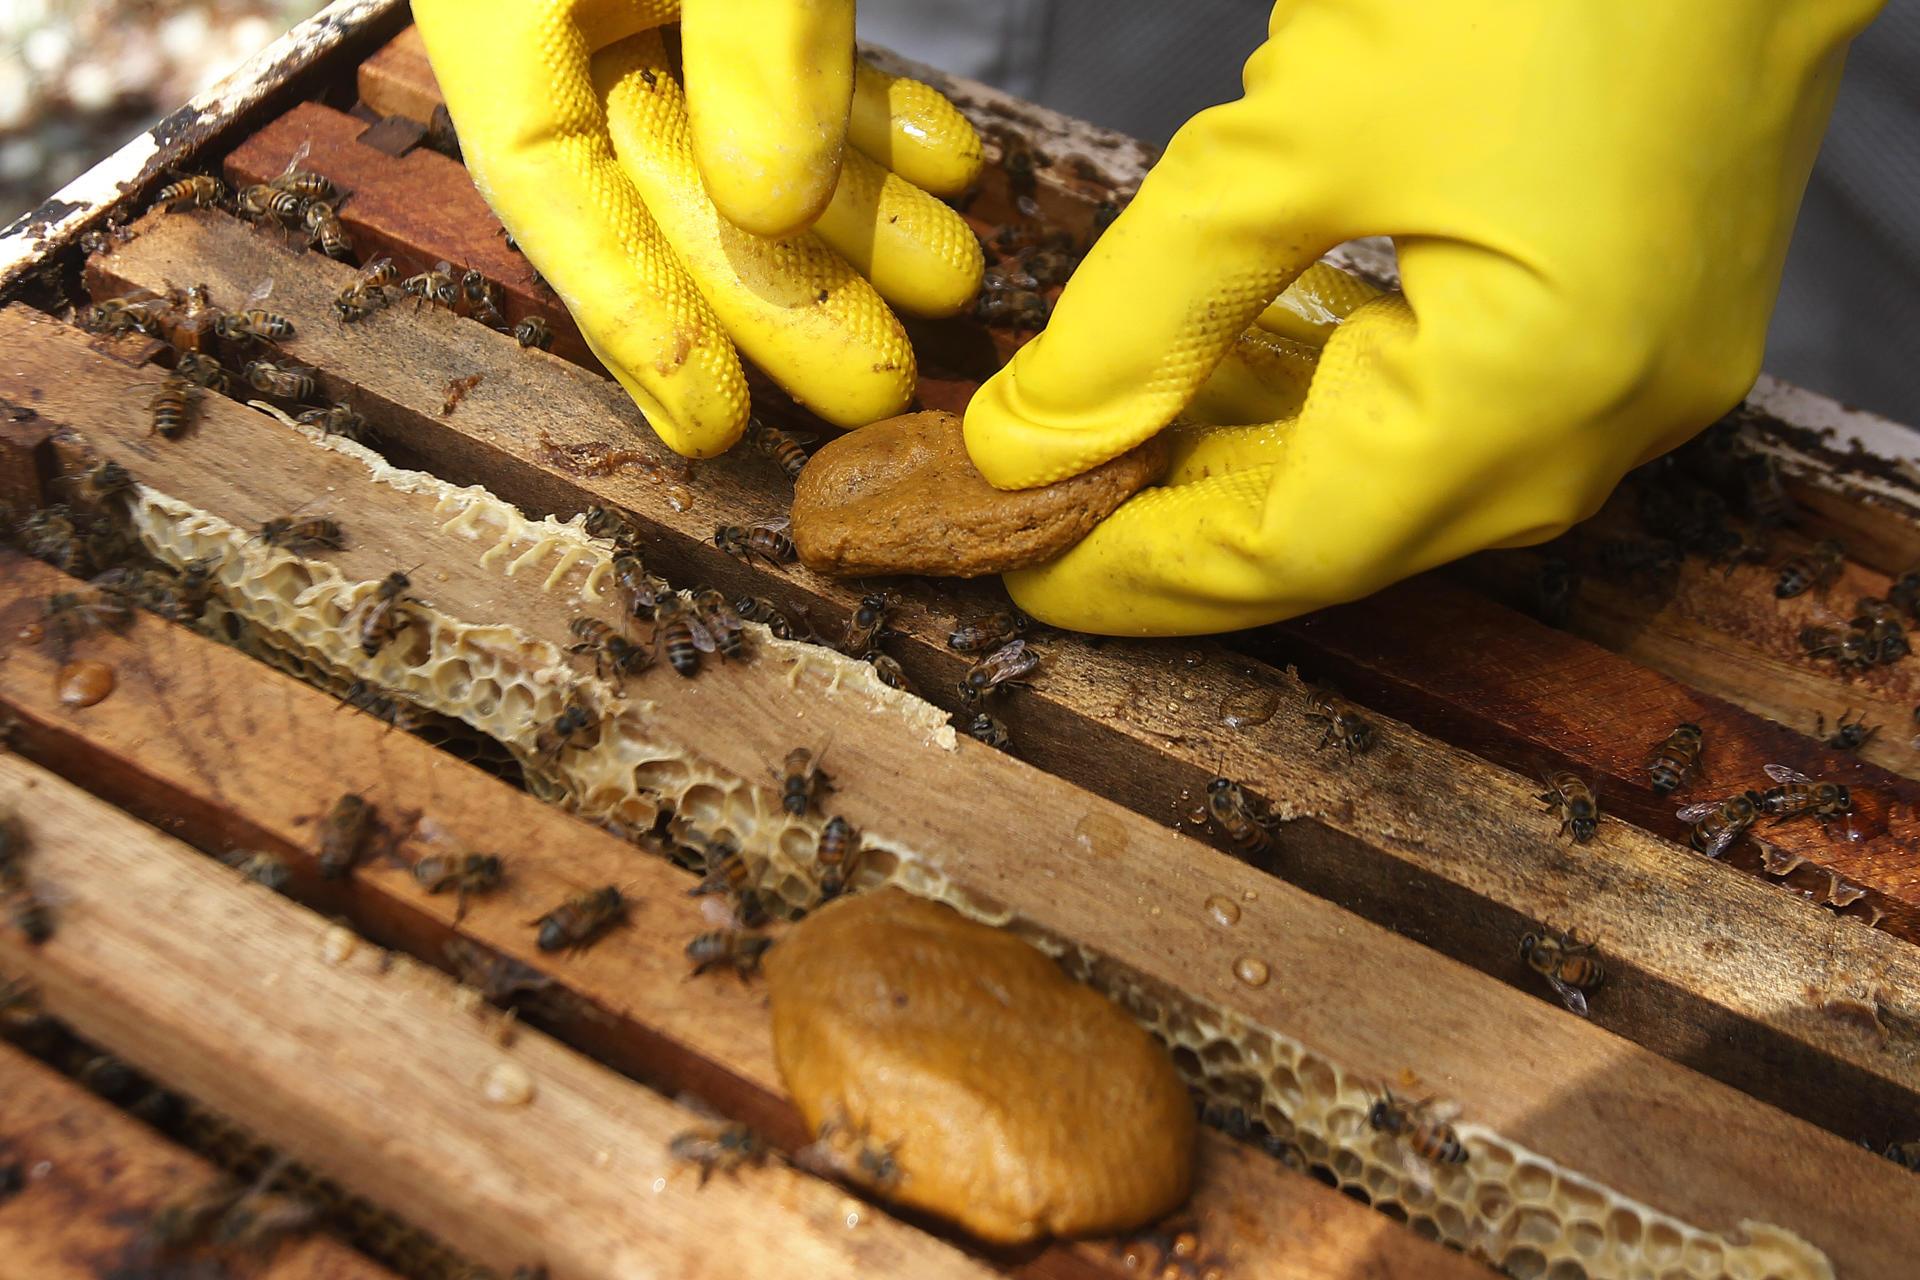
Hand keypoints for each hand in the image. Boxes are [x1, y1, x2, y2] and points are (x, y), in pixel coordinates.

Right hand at [413, 0, 985, 455]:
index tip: (718, 424)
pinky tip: (948, 163)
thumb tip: (767, 206)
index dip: (633, 318)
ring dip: (855, 212)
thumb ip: (747, 40)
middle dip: (783, 292)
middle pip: (662, 185)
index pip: (544, 186)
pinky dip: (870, 118)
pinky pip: (798, 58)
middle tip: (877, 385)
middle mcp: (565, 6)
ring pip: (746, 133)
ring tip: (951, 274)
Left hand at [964, 0, 1887, 634]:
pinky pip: (1448, 407)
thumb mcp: (1298, 137)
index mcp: (1530, 405)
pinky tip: (1233, 365)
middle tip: (1037, 505)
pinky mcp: (1630, 320)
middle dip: (1170, 519)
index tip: (1010, 556)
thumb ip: (1146, 309)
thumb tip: (1030, 441)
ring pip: (1387, 473)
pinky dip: (1327, 397)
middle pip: (1333, 530)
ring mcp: (1630, 380)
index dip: (1130, 569)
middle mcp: (1595, 432)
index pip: (1283, 552)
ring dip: (1240, 456)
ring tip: (1109, 434)